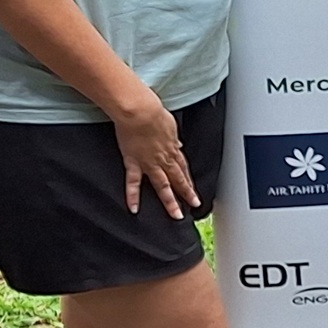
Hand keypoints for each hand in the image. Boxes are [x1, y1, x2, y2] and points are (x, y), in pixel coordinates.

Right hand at [110, 87, 198, 219]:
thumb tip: (177, 144)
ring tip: (176, 215)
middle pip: (178, 180)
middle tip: (193, 206)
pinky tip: (134, 209)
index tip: (192, 190)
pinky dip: (133, 196)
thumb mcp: (170, 125)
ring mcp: (150, 163)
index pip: (184, 168)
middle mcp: (164, 159)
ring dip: (170, 201)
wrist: (140, 112)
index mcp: (172, 148)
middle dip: (187, 194)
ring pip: (163, 186)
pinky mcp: (134, 163)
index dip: (189, 180)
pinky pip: (134, 183)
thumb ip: (172, 137)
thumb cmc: (154, 113)